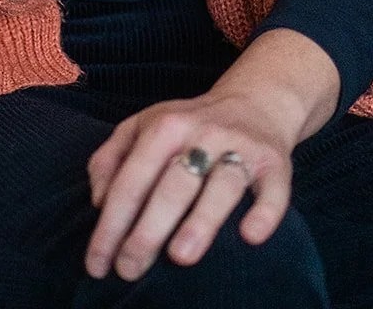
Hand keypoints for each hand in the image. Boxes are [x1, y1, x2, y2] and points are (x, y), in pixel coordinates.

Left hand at [84, 87, 295, 281]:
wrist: (254, 103)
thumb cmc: (186, 127)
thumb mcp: (142, 128)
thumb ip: (111, 159)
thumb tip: (98, 201)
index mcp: (164, 125)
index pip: (131, 179)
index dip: (111, 223)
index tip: (96, 262)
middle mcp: (202, 133)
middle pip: (172, 185)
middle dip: (147, 231)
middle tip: (128, 270)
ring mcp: (240, 147)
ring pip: (221, 185)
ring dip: (201, 220)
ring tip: (180, 257)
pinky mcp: (275, 162)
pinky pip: (274, 190)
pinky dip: (264, 212)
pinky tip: (249, 236)